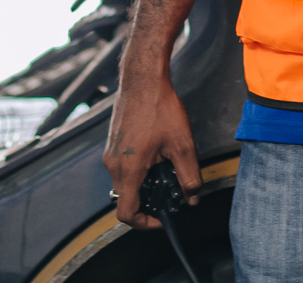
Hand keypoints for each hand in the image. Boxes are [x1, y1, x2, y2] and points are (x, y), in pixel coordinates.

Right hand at [102, 66, 199, 229]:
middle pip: (126, 199)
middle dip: (147, 202)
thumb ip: (189, 177)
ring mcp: (110, 153)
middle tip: (169, 192)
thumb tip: (192, 198)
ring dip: (143, 184)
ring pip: (124, 182)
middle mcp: (114, 164)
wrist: (142, 79)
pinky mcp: (112, 143)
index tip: (161, 217)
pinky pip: (122, 167)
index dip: (144, 223)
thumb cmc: (159, 107)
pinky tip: (155, 153)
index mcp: (129, 169)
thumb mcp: (182, 145)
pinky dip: (137, 170)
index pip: (126, 214)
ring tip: (164, 169)